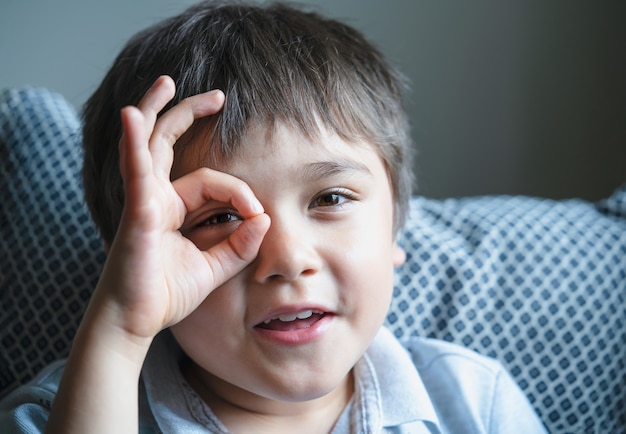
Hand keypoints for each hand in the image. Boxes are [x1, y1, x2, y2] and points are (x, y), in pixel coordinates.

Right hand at [93, 76, 269, 340]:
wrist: (135, 322)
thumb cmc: (166, 294)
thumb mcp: (215, 267)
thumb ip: (240, 244)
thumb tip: (266, 217)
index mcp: (173, 207)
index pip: (212, 181)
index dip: (241, 193)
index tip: (259, 215)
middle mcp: (155, 197)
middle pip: (170, 143)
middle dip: (190, 114)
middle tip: (218, 95)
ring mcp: (142, 201)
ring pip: (150, 145)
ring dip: (158, 111)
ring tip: (167, 82)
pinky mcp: (136, 214)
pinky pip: (136, 172)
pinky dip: (134, 143)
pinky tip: (133, 115)